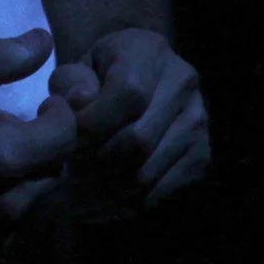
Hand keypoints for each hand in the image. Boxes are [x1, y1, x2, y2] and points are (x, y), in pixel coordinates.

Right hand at [0, 30, 78, 263]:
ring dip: (14, 176)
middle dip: (32, 142)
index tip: (39, 101)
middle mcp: (6, 211)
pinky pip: (6, 236)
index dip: (61, 113)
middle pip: (53, 172)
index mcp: (1, 160)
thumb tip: (43, 40)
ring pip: (31, 204)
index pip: (67, 136)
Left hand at [43, 28, 210, 221]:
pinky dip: (126, 207)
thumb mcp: (79, 65)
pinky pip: (162, 191)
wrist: (144, 76)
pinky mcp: (202, 156)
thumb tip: (77, 105)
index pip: (128, 95)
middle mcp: (183, 85)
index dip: (92, 125)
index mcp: (149, 53)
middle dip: (94, 166)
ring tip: (71, 203)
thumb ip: (70, 82)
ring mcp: (199, 123)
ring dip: (105, 194)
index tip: (61, 143)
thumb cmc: (101, 72)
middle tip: (61, 181)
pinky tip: (96, 210)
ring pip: (149, 172)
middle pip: (138, 141)